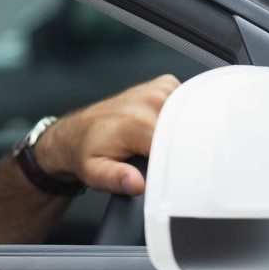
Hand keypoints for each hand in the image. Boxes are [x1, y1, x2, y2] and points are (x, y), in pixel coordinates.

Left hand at [34, 74, 179, 195]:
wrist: (75, 134)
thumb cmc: (86, 153)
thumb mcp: (95, 173)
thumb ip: (116, 179)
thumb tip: (136, 183)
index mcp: (137, 124)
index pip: (181, 145)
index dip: (185, 162)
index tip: (181, 174)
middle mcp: (150, 102)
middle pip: (191, 129)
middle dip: (186, 146)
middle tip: (166, 159)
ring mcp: (158, 90)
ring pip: (193, 114)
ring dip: (186, 130)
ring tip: (161, 142)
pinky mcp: (163, 86)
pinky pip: (188, 100)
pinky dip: (185, 115)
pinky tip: (167, 126)